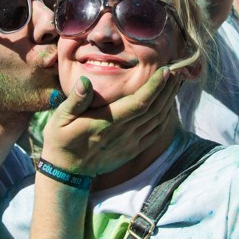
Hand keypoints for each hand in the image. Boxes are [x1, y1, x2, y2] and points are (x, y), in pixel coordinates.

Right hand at [41, 68, 180, 176]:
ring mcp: (130, 143)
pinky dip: (167, 116)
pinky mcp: (133, 150)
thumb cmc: (62, 138)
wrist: (66, 170)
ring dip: (170, 100)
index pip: (138, 103)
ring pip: (158, 120)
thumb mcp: (60, 118)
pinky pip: (156, 132)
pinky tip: (169, 103)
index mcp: (107, 123)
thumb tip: (84, 81)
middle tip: (178, 68)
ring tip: (177, 81)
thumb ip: (75, 100)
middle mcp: (123, 134)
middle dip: (168, 88)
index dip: (155, 87)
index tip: (167, 70)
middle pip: (154, 109)